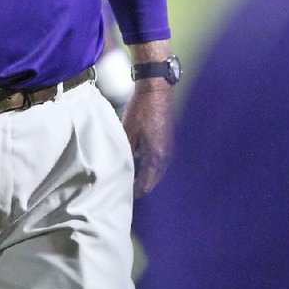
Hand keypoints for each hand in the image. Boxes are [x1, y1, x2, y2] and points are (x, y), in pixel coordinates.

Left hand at [122, 80, 174, 198]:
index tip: (124, 197)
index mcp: (155, 156)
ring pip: (158, 172)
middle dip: (141, 188)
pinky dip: (151, 169)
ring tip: (134, 184)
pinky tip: (142, 168)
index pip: (145, 183)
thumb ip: (125, 152)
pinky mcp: (168, 142)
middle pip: (153, 181)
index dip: (135, 191)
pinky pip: (160, 163)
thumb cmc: (141, 109)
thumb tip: (119, 167)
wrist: (157, 91)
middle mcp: (165, 156)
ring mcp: (168, 149)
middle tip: (128, 194)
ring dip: (147, 179)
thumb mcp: (127, 132)